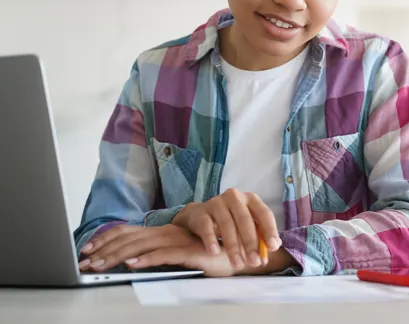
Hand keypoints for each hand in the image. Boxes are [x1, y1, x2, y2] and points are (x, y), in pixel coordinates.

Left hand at [78, 224, 236, 276]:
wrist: (236, 251)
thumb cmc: (206, 253)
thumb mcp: (176, 250)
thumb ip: (157, 251)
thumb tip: (131, 257)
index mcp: (161, 231)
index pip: (128, 232)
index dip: (105, 239)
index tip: (86, 249)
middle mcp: (167, 231)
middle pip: (130, 239)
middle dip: (104, 250)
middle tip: (85, 262)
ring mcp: (177, 240)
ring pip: (142, 246)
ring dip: (118, 255)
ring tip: (100, 264)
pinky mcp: (189, 251)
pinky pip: (165, 254)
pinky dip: (147, 259)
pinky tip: (133, 264)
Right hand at [173, 189, 281, 269]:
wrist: (200, 216)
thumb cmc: (231, 221)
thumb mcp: (247, 225)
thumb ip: (260, 235)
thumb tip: (272, 247)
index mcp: (250, 199)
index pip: (264, 213)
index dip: (270, 230)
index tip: (273, 247)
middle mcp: (235, 197)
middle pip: (245, 219)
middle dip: (251, 242)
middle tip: (254, 262)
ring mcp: (217, 202)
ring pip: (227, 224)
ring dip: (233, 246)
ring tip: (237, 264)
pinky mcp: (201, 212)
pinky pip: (207, 226)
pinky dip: (211, 239)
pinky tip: (215, 252)